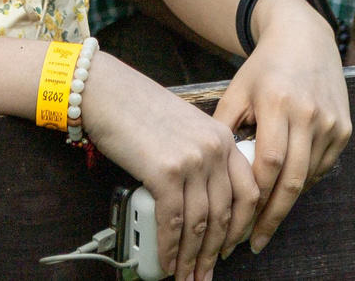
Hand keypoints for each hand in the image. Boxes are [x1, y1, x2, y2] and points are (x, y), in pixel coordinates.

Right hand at [81, 53, 259, 280]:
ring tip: (185, 276)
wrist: (107, 91)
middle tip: (205, 272)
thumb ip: (200, 158)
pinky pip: (173, 223)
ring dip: (192, 257)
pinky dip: (169, 249)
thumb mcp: (184, 128)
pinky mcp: (166, 173)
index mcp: (223, 137)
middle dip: (215, 251)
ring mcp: (192, 160)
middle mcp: (215, 148)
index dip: (240, 227)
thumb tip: (199, 204)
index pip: (247, 192)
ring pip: (200, 224)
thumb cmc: (138, 109)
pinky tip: (166, 262)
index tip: (230, 247)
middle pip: (226, 214)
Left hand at [210, 0, 350, 252]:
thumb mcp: (236, 90)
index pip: (268, 164)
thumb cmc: (264, 67)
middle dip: (272, 217)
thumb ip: (223, 128)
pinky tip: (285, 184)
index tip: (238, 222)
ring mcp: (331, 121)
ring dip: (286, 201)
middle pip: (292, 180)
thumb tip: (212, 174)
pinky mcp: (344, 128)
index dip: (254, 198)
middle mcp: (309, 113)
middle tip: (254, 241)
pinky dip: (303, 180)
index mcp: (278, 102)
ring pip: (307, 177)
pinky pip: (321, 167)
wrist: (305, 37)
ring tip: (264, 217)